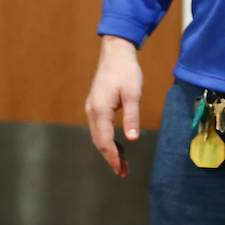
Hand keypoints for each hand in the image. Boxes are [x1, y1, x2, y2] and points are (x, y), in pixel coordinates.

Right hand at [85, 35, 142, 177]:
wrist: (115, 52)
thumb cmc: (126, 71)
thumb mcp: (133, 93)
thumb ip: (132, 117)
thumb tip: (132, 139)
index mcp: (100, 110)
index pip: (104, 141)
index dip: (112, 157)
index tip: (121, 170)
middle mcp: (92, 111)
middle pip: (99, 141)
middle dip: (110, 157)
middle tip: (123, 171)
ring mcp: (92, 108)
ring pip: (98, 136)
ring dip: (109, 150)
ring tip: (122, 162)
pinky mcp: (95, 105)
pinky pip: (100, 128)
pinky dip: (107, 139)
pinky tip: (118, 144)